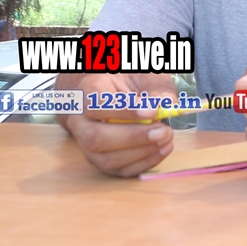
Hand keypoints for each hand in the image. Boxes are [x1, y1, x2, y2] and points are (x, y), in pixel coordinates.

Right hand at [57, 72, 176, 176]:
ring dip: (139, 152)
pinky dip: (142, 163)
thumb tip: (166, 103)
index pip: (96, 104)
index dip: (124, 111)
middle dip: (133, 137)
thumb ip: (156, 88)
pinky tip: (162, 150)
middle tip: (163, 131)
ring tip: (166, 139)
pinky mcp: (101, 159)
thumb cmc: (128, 82)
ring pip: (104, 158)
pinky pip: (117, 170)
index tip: (153, 111)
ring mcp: (86, 144)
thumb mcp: (145, 75)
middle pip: (94, 137)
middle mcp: (80, 121)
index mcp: (87, 91)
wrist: (113, 92)